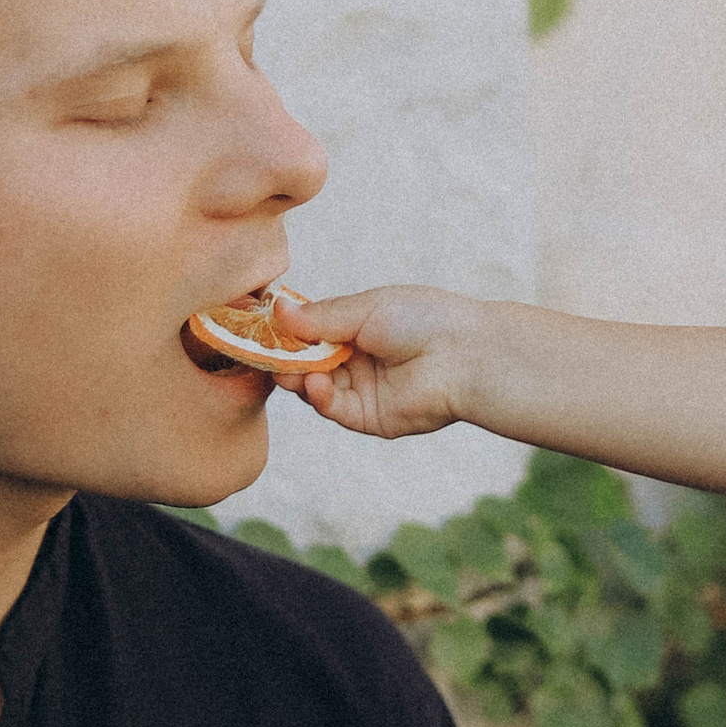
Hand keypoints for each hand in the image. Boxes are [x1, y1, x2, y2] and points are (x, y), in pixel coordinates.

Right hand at [271, 287, 484, 440]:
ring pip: (315, 388)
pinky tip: (318, 383)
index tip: (261, 327)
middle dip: (286, 358)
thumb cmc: (423, 320)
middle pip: (307, 363)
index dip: (287, 332)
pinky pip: (334, 410)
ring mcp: (362, 390)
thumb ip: (320, 316)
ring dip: (299, 379)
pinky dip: (320, 398)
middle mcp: (357, 360)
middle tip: (266, 353)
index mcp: (358, 329)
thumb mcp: (366, 308)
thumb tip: (277, 308)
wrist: (464, 355)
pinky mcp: (369, 418)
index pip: (311, 333)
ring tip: (293, 369)